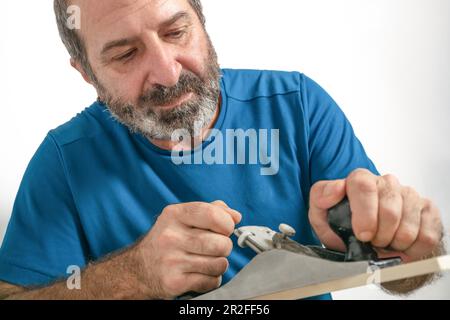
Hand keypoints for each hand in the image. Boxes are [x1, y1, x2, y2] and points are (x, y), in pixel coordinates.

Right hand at [136, 201, 240, 298]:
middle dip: (224, 246)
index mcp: (174, 215)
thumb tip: (235, 216)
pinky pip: (211, 281)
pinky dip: (211, 279)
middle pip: (221, 243)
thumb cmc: (167, 240)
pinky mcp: (174, 282)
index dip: (227, 223)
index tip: (225, 229)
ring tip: (206, 260)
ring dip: (219, 264)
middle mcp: (170, 237)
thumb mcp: (182, 218)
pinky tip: (199, 273)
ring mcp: (171, 261)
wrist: (138, 269)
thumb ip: (210, 210)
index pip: (212, 214)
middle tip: (215, 247)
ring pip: (219, 264)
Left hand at [309, 169, 442, 262]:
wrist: (366, 238)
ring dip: (393, 244)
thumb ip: (321, 198)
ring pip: (408, 227)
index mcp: (360, 179)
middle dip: (378, 235)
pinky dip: (412, 249)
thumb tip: (335, 190)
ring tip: (384, 243)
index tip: (362, 234)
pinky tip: (400, 246)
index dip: (365, 214)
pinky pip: (426, 236)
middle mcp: (386, 183)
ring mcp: (409, 195)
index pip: (364, 186)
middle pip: (389, 210)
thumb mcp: (321, 213)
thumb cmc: (343, 223)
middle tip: (371, 242)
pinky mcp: (427, 210)